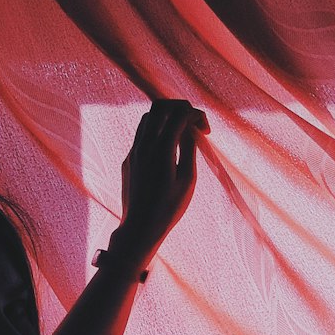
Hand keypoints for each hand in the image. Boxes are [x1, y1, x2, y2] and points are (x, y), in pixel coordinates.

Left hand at [114, 98, 208, 267]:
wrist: (139, 228)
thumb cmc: (167, 209)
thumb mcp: (187, 180)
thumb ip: (189, 149)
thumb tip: (190, 129)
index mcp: (162, 150)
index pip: (180, 114)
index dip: (197, 115)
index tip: (206, 130)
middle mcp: (144, 146)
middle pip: (160, 106)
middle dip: (179, 107)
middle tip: (191, 121)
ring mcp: (133, 152)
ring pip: (148, 118)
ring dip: (166, 118)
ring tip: (179, 133)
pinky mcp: (128, 160)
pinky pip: (141, 135)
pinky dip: (156, 132)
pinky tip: (166, 148)